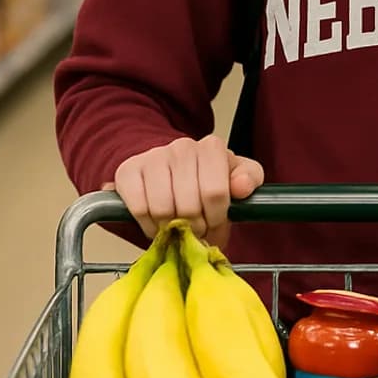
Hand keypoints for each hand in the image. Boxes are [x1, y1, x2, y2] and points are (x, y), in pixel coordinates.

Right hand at [103, 135, 264, 247]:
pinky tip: (157, 223)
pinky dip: (149, 226)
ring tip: (177, 227)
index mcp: (212, 148)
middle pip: (189, 205)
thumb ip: (248, 180)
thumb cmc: (207, 178)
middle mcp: (182, 147)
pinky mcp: (128, 171)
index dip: (216, 217)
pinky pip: (139, 209)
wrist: (169, 170)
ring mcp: (153, 157)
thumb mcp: (236, 177)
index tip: (214, 223)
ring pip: (163, 209)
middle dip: (195, 227)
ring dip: (171, 229)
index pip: (215, 192)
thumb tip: (241, 188)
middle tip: (196, 230)